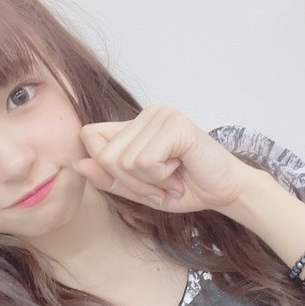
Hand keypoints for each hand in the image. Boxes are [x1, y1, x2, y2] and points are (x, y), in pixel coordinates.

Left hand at [73, 106, 257, 213]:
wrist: (226, 191)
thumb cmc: (185, 188)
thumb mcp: (139, 190)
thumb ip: (109, 179)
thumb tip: (78, 164)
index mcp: (134, 124)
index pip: (89, 136)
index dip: (106, 167)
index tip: (138, 180)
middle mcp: (146, 113)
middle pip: (105, 154)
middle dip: (132, 182)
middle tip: (161, 182)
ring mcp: (162, 115)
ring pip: (124, 161)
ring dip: (149, 181)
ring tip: (172, 176)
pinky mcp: (176, 125)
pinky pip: (145, 161)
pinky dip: (161, 176)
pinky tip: (180, 168)